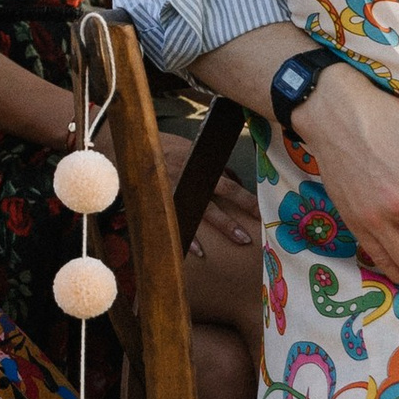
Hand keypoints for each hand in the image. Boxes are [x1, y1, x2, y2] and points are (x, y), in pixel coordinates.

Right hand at [161, 130, 259, 259]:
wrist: (136, 147)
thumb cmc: (168, 149)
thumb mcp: (194, 151)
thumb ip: (215, 166)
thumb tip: (237, 180)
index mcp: (202, 165)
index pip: (230, 183)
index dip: (247, 198)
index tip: (262, 212)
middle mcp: (193, 177)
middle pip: (221, 195)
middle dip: (238, 215)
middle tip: (251, 234)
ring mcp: (179, 189)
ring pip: (203, 210)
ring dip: (222, 226)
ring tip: (238, 241)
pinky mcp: (164, 200)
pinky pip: (178, 221)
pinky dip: (188, 236)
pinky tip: (199, 251)